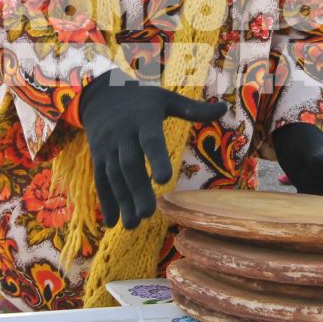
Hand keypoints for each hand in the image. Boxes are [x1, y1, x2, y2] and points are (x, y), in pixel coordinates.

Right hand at [77, 78, 224, 228]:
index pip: (150, 141)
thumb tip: (225, 107)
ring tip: (133, 225)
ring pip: (114, 176)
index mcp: (144, 120)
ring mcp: (107, 148)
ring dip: (123, 201)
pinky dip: (105, 202)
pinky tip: (113, 223)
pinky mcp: (98, 158)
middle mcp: (123, 135)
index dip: (156, 158)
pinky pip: (100, 181)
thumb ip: (192, 109)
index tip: (164, 180)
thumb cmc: (142, 100)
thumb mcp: (166, 99)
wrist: (101, 96)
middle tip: (148, 214)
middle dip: (137, 190)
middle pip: (130, 165)